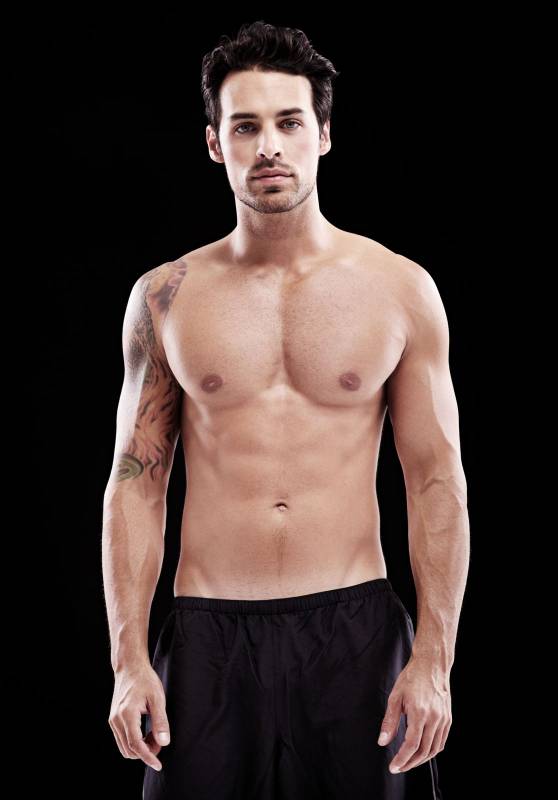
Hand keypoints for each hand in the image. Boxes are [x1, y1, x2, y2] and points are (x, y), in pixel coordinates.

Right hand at [108, 662, 170, 770]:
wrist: (129, 667)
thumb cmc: (144, 679)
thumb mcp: (157, 698)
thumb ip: (161, 721)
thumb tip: (164, 742)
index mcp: (127, 715)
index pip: (136, 745)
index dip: (148, 757)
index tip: (158, 765)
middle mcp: (116, 720)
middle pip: (129, 750)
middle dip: (146, 752)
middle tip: (160, 740)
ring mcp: (113, 720)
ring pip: (124, 747)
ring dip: (140, 748)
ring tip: (154, 736)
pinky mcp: (113, 719)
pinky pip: (122, 739)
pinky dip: (134, 742)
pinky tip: (146, 733)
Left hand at [377, 657, 451, 773]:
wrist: (432, 665)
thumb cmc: (412, 678)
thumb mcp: (395, 697)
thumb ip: (389, 721)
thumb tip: (382, 742)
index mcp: (419, 713)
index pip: (411, 745)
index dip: (401, 759)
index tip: (393, 767)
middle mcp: (434, 719)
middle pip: (423, 751)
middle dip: (410, 763)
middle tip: (398, 767)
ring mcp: (443, 719)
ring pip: (434, 749)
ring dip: (420, 760)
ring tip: (408, 762)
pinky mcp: (448, 719)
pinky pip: (441, 742)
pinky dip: (431, 751)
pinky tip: (422, 752)